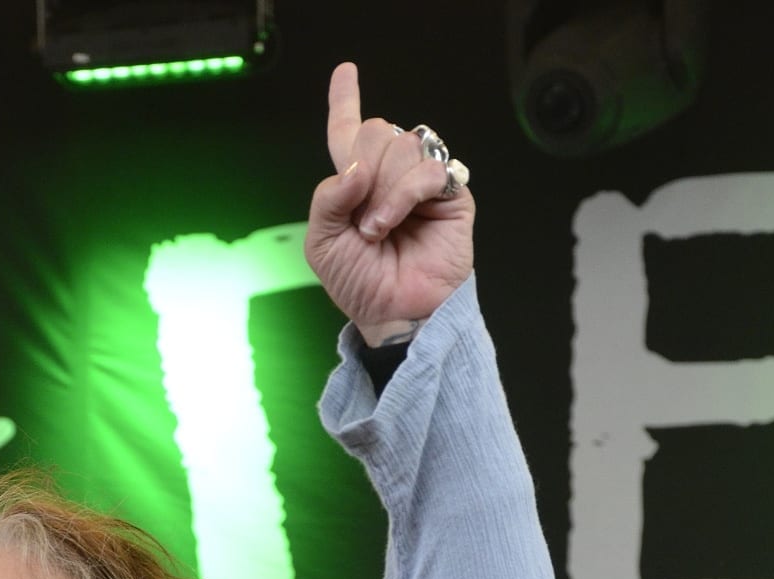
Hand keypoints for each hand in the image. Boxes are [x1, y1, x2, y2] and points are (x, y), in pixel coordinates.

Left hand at [304, 62, 473, 344]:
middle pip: (377, 129)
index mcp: (356, 183)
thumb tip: (356, 166)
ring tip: (377, 229)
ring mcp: (422, 182)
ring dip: (382, 189)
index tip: (346, 71)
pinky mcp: (450, 193)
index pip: (349, 132)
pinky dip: (403, 194)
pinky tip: (393, 221)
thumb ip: (327, 197)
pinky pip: (427, 168)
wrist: (393, 313)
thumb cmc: (359, 284)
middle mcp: (390, 175)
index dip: (346, 102)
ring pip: (401, 144)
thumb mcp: (323, 243)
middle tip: (361, 217)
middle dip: (363, 170)